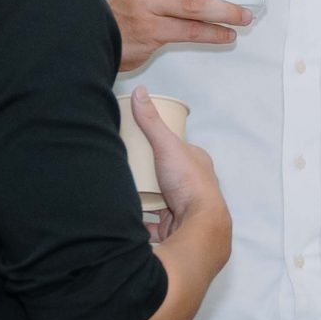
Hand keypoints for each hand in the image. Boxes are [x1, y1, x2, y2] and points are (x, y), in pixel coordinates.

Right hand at [130, 88, 229, 274]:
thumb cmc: (189, 183)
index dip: (158, 146)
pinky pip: (153, 225)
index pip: (176, 150)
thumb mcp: (167, 145)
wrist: (199, 224)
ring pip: (159, 201)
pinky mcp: (173, 227)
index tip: (137, 144)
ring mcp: (184, 207)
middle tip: (124, 169)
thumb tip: (140, 92)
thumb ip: (152, 121)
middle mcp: (193, 185)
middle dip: (148, 174)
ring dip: (144, 199)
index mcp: (196, 162)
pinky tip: (127, 219)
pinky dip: (140, 223)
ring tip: (121, 192)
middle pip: (166, 176)